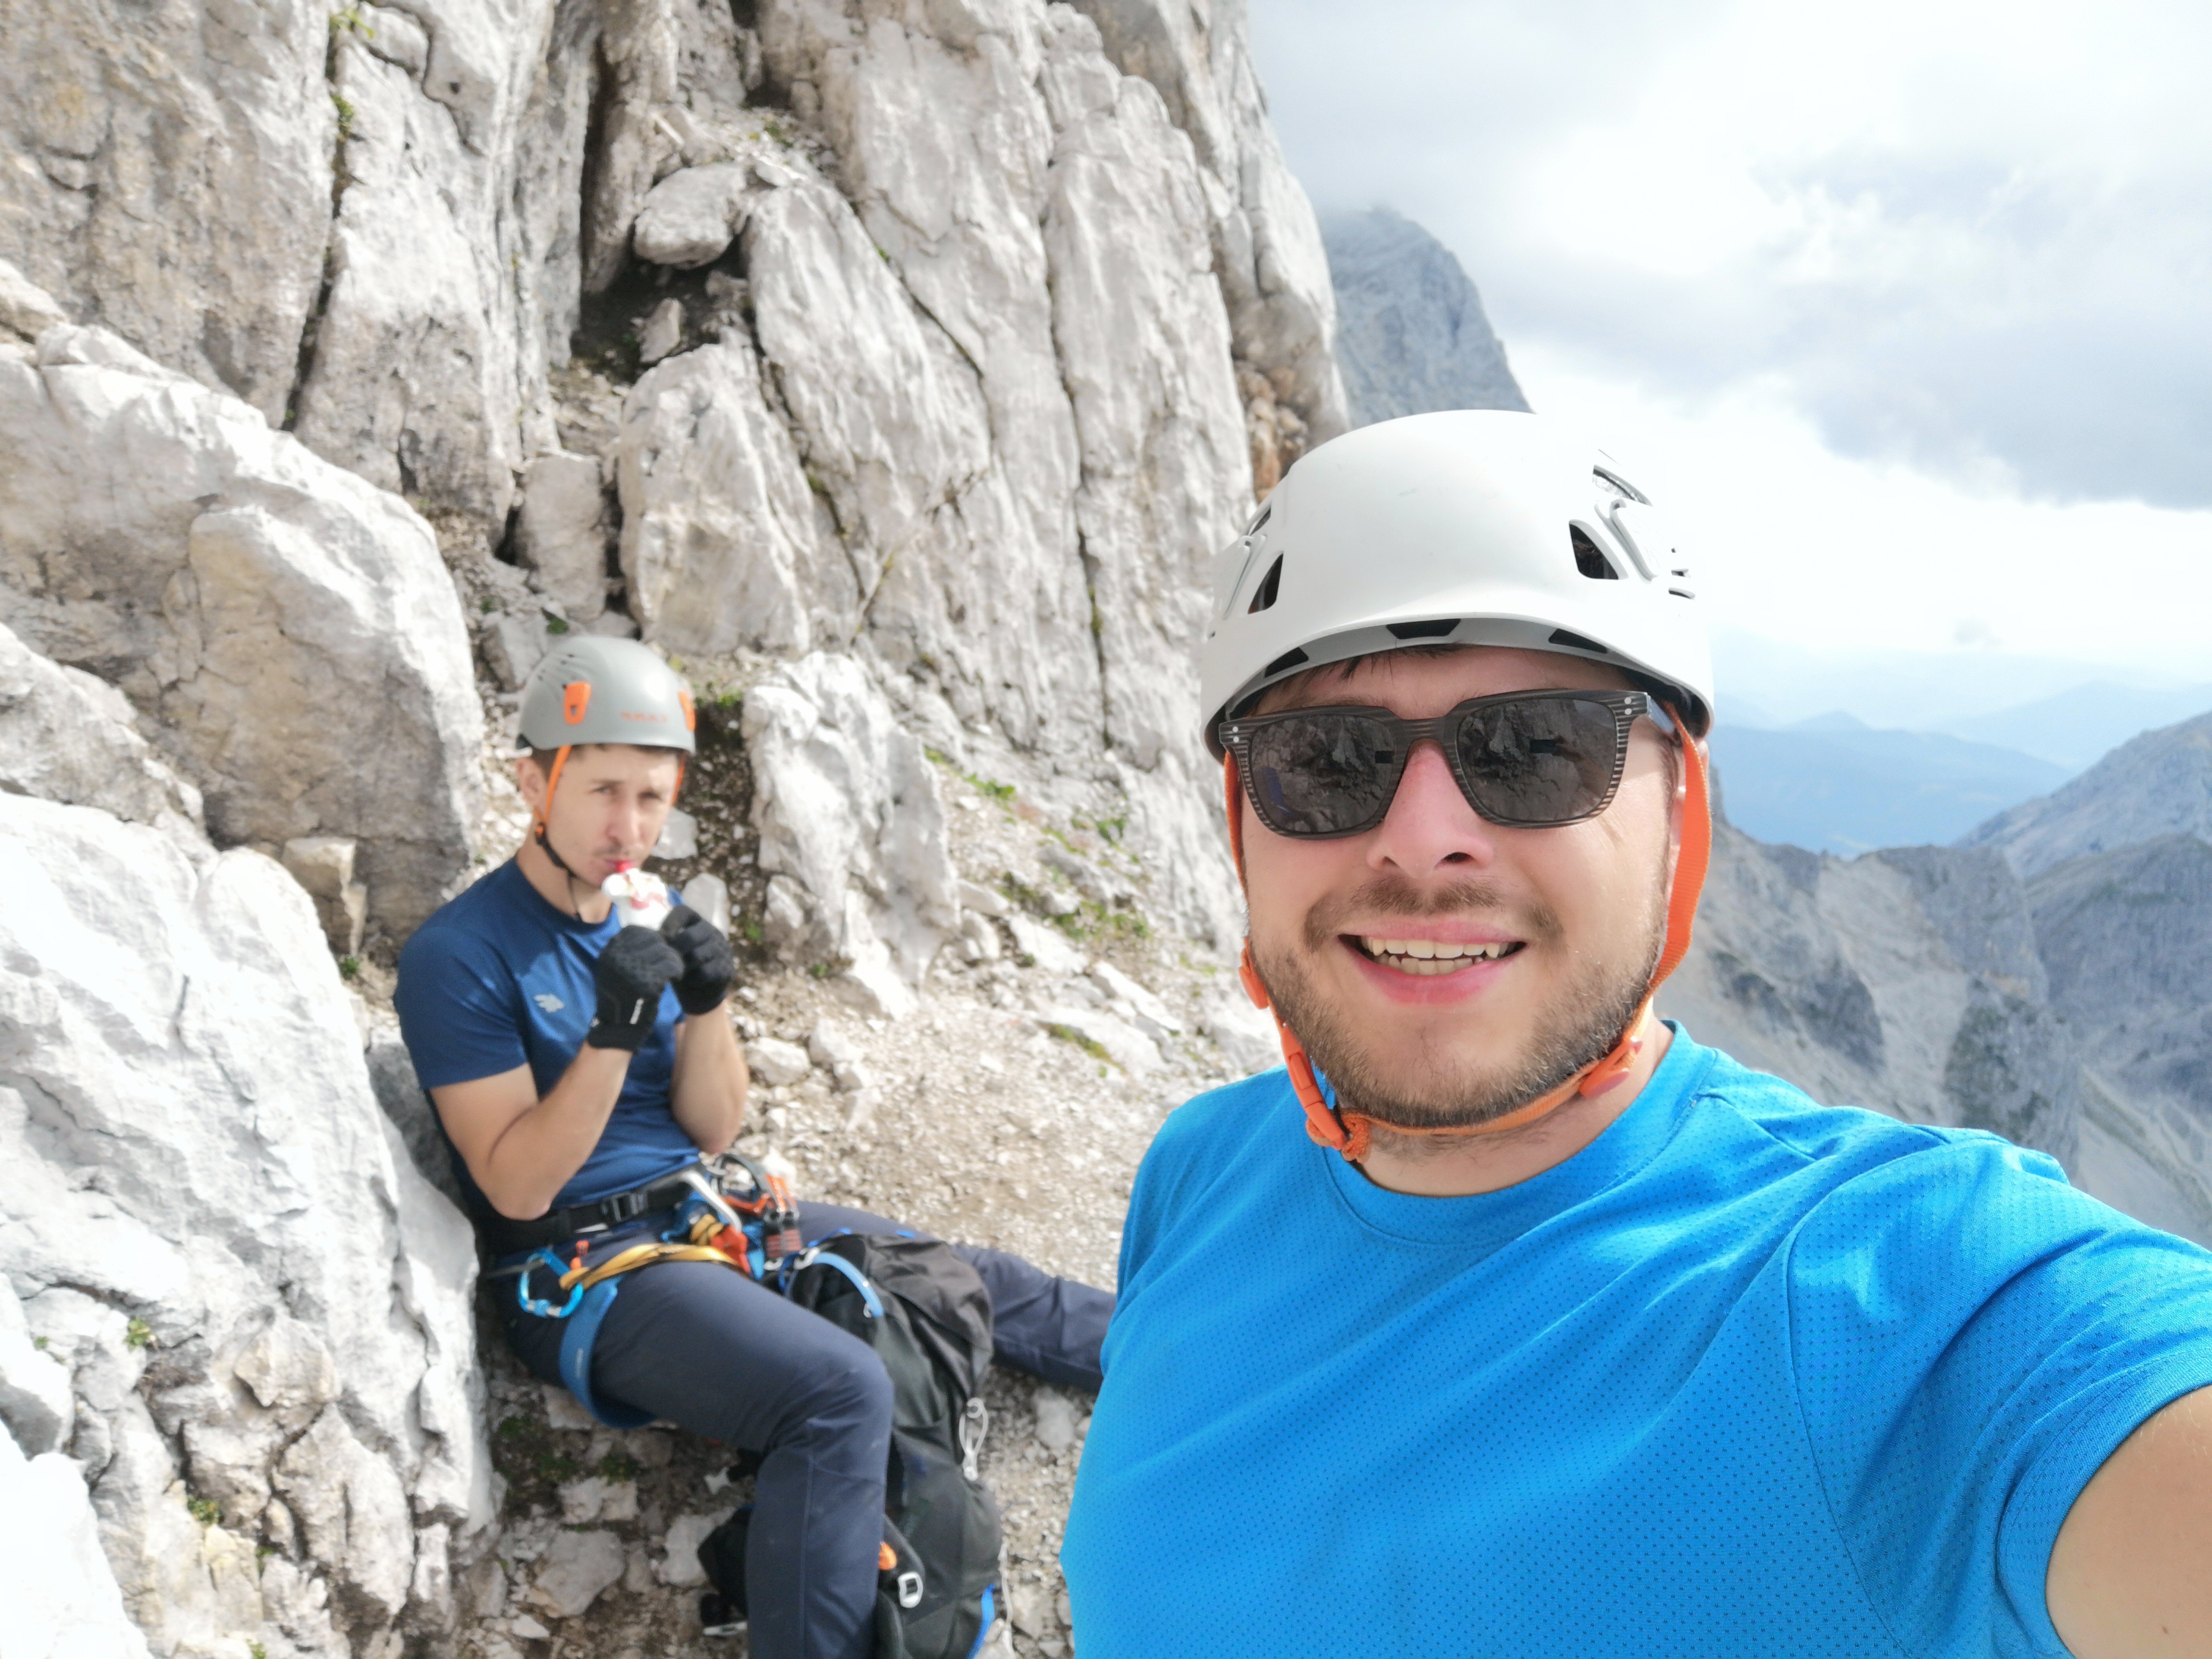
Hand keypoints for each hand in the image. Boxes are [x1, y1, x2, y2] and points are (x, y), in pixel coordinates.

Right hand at [586, 926, 684, 1050]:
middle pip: (651, 939)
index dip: (650, 936)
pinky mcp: (646, 984)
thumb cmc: (619, 997)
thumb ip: (626, 950)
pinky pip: (670, 967)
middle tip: (670, 957)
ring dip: (673, 958)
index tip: (657, 946)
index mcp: (608, 953)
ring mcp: (631, 970)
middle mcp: (617, 958)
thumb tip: (652, 932)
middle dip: (664, 946)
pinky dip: (677, 970)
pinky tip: (676, 976)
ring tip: (675, 968)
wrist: (617, 1027)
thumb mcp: (614, 969)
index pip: (634, 930)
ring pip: (664, 951)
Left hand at [662, 905, 734, 1015]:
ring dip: (684, 967)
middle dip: (675, 951)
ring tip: (679, 973)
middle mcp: (713, 933)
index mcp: (697, 923)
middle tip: (668, 962)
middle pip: (690, 936)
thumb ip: (665, 942)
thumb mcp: (672, 951)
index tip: (661, 938)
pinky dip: (694, 980)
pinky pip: (705, 972)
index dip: (670, 923)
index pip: (683, 911)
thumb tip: (654, 939)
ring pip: (697, 956)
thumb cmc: (681, 967)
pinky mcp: (727, 970)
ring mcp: (723, 951)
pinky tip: (691, 982)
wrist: (699, 993)